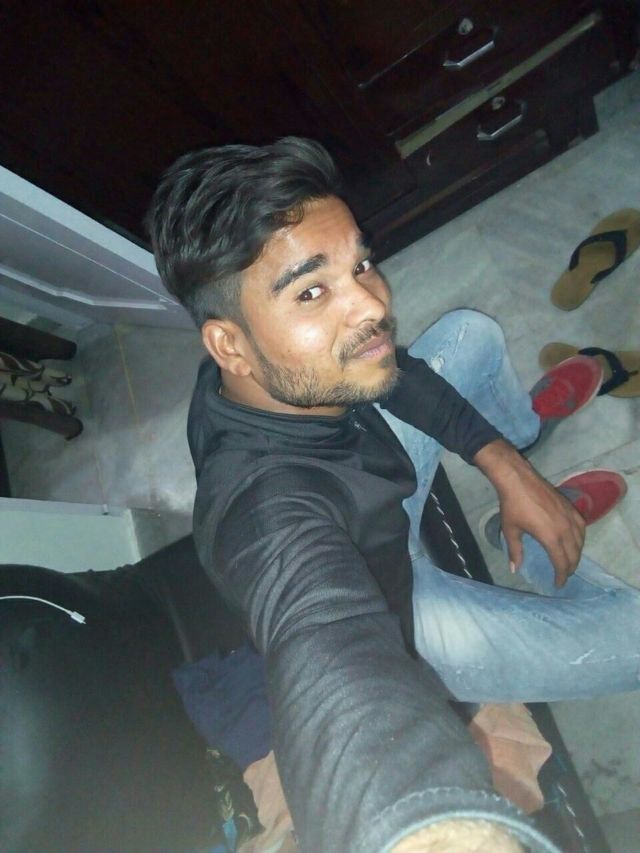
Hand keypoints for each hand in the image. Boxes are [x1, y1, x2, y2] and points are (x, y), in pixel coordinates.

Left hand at [474, 440, 585, 586]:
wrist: (518, 480)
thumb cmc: (512, 506)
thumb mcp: (511, 530)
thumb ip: (515, 551)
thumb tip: (514, 569)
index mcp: (551, 537)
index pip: (562, 563)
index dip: (561, 576)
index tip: (558, 584)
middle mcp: (565, 529)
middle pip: (574, 555)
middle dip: (570, 568)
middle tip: (564, 575)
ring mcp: (570, 517)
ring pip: (580, 542)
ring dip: (577, 554)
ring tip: (570, 561)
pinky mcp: (571, 507)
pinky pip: (582, 527)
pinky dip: (581, 538)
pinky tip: (576, 541)